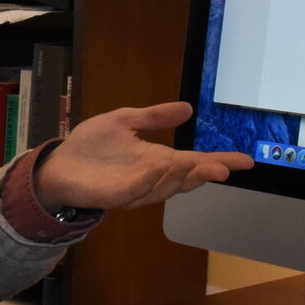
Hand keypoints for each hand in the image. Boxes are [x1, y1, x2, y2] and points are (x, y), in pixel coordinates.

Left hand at [34, 103, 251, 213]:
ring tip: (199, 164)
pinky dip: (149, 180)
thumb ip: (154, 117)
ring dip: (182, 176)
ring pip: (165, 187)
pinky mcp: (114, 196)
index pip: (194, 161)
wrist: (58, 164)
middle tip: (226, 168)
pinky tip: (160, 165)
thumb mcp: (125, 121)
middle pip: (186, 179)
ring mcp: (134, 189)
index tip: (245, 160)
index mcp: (157, 160)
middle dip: (206, 173)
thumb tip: (187, 108)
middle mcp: (151, 178)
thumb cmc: (91, 146)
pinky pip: (136, 190)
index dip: (219, 161)